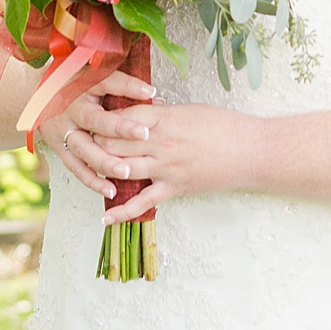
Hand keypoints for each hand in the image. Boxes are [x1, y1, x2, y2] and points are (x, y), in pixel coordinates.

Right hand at [36, 69, 155, 199]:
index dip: (128, 87)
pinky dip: (93, 180)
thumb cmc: (75, 88)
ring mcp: (63, 131)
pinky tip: (110, 189)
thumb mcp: (95, 79)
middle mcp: (71, 109)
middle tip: (143, 135)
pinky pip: (76, 168)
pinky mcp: (59, 149)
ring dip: (105, 162)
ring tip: (126, 171)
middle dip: (119, 128)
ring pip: (84, 149)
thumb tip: (154, 96)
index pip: (106, 83)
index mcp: (82, 86)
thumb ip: (124, 86)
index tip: (149, 92)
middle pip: (94, 119)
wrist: (39, 101)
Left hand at [83, 101, 259, 223]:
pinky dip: (122, 212)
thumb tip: (145, 114)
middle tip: (79, 142)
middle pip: (114, 143)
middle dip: (94, 142)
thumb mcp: (191, 110)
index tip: (91, 118)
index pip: (122, 118)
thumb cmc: (225, 125)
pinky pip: (142, 202)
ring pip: (121, 170)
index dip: (103, 118)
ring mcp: (165, 168)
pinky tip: (105, 219)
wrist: (251, 150)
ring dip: (100, 170)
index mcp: (164, 119)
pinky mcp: (174, 188)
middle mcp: (160, 144)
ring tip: (84, 170)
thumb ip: (164, 114)